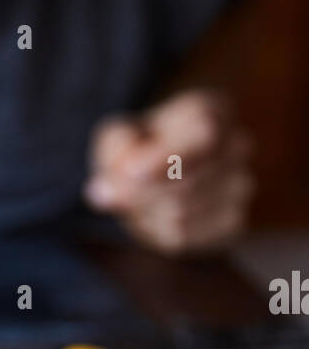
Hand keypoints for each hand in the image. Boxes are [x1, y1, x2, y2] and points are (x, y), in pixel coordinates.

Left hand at [83, 90, 254, 253]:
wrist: (162, 170)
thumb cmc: (141, 145)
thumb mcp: (119, 134)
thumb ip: (116, 152)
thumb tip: (105, 189)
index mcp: (213, 111)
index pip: (205, 135)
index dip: (167, 159)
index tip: (132, 172)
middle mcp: (237, 146)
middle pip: (187, 183)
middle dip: (140, 193)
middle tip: (113, 190)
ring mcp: (242, 185)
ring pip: (182, 215)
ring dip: (145, 213)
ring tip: (137, 199)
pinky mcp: (234, 222)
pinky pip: (186, 237)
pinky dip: (157, 231)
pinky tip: (154, 214)